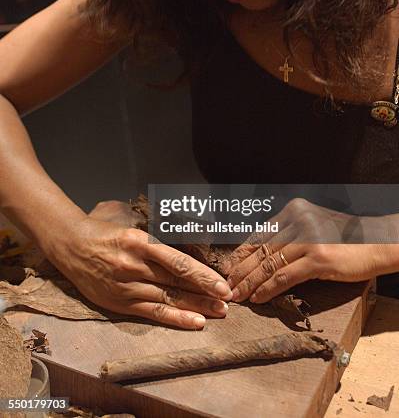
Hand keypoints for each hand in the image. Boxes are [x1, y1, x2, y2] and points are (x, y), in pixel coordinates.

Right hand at [43, 201, 232, 329]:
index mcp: (139, 242)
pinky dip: (176, 318)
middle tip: (229, 300)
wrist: (70, 244)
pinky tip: (195, 322)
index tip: (222, 283)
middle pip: (177, 282)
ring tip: (219, 312)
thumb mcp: (129, 218)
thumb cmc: (103, 228)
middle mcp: (135, 266)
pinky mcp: (120, 302)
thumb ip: (155, 224)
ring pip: (169, 299)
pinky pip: (153, 313)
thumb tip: (185, 224)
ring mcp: (127, 286)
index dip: (203, 275)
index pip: (178, 262)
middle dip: (206, 292)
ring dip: (197, 307)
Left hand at [224, 198, 395, 303]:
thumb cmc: (346, 239)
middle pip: (262, 249)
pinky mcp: (319, 258)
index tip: (229, 267)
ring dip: (250, 283)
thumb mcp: (314, 228)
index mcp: (294, 211)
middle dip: (242, 270)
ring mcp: (308, 239)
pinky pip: (285, 276)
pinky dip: (268, 289)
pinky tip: (258, 298)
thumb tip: (263, 256)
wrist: (378, 243)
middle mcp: (298, 221)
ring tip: (238, 295)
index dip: (242, 253)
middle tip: (228, 285)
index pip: (260, 234)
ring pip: (270, 264)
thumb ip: (291, 236)